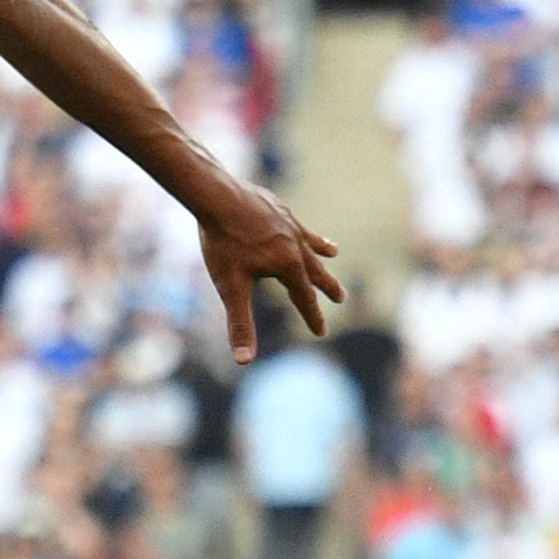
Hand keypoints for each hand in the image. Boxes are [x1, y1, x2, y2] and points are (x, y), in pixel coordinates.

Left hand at [197, 180, 345, 363]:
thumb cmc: (223, 243)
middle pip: (314, 271)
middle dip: (326, 287)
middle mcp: (295, 244)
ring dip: (320, 250)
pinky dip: (299, 228)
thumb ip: (240, 324)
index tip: (320, 332)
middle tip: (341, 297)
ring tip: (333, 252)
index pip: (304, 299)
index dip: (312, 317)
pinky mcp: (277, 207)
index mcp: (288, 266)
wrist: (216, 197)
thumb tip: (244, 361)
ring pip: (308, 242)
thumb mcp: (230, 288)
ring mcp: (288, 223)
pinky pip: (293, 222)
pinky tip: (294, 224)